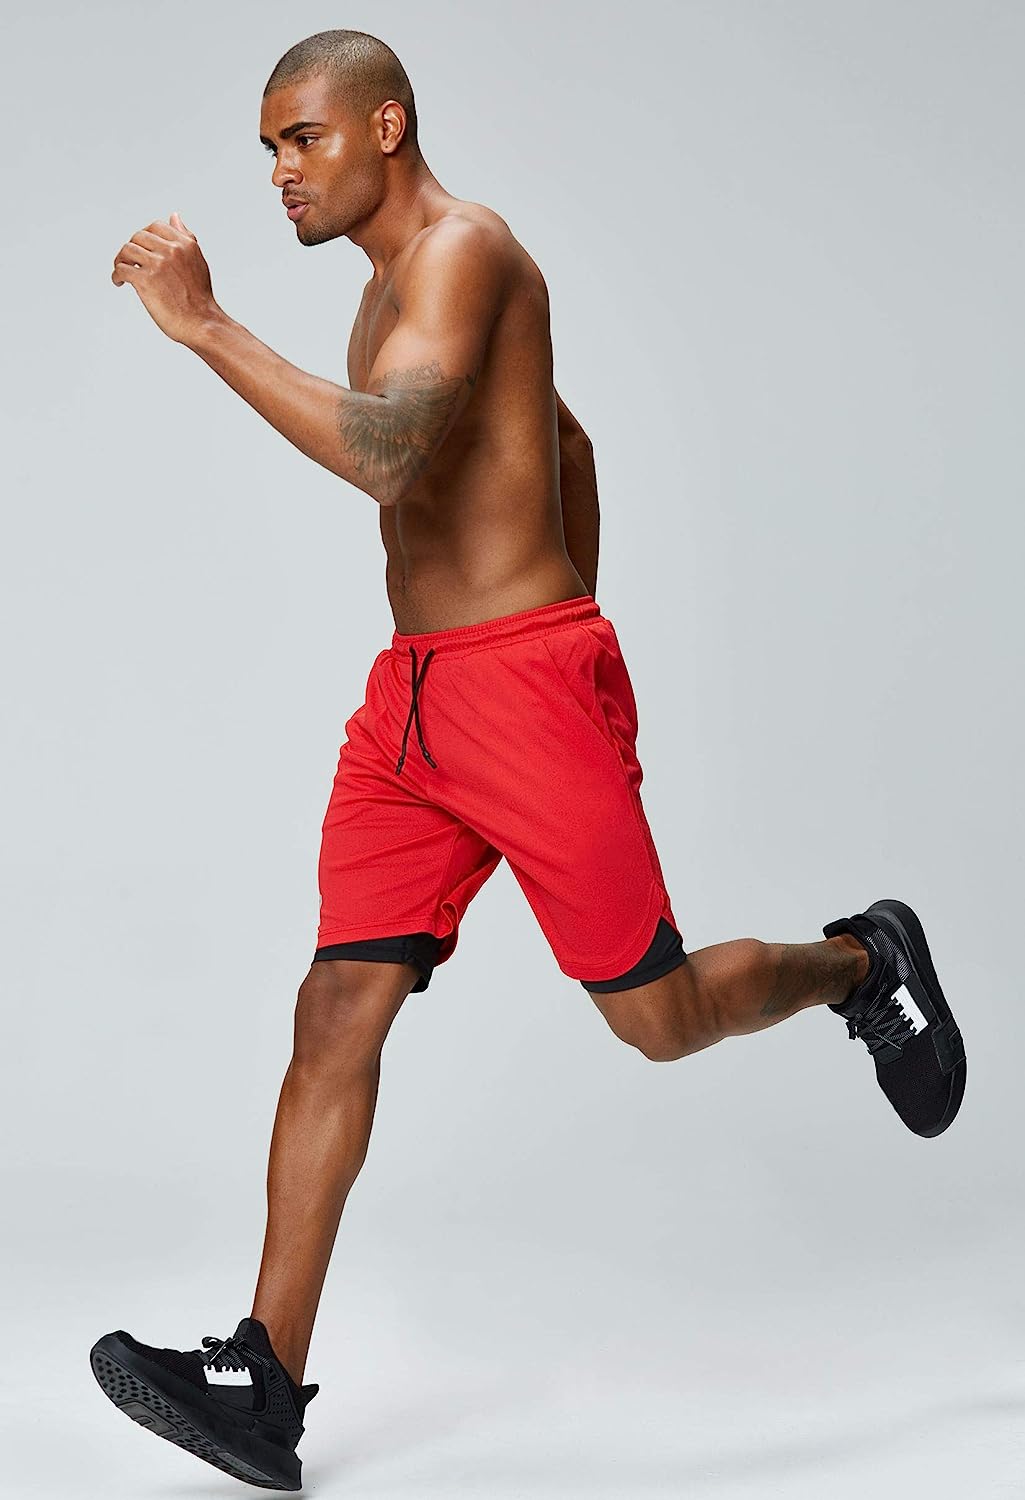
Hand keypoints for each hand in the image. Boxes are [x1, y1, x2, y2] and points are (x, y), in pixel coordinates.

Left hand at [111, 212, 218, 343]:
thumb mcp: (197, 260)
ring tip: (122, 270)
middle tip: (129, 261)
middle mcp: (171, 250)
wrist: (201, 323)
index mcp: (184, 244)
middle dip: (132, 248)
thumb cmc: (199, 297)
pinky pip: (122, 269)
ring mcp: (158, 265)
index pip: (155, 227)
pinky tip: (119, 282)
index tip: (142, 249)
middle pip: (138, 237)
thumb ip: (185, 237)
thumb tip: (174, 216)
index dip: (144, 237)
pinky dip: (117, 275)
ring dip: (120, 260)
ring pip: (127, 250)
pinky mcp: (146, 281)